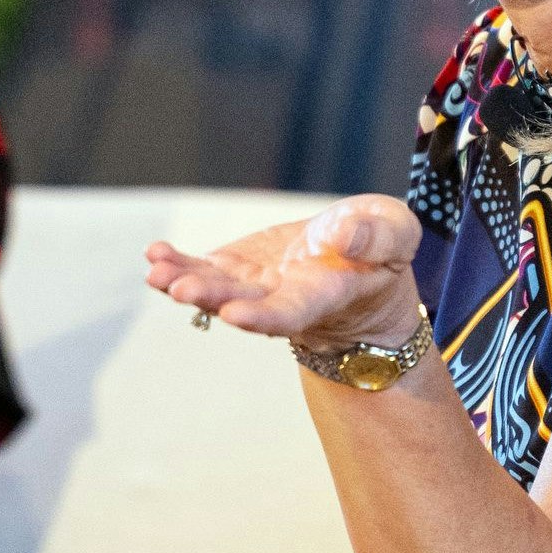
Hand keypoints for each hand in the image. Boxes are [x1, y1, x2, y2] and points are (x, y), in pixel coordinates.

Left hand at [145, 194, 423, 349]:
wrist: (359, 258)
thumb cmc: (383, 250)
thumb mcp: (397, 235)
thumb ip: (376, 239)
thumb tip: (341, 237)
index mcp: (324, 297)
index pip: (291, 314)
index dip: (263, 317)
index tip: (234, 315)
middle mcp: (282, 300)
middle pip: (242, 304)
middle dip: (211, 298)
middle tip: (180, 289)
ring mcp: (255, 286)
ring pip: (215, 289)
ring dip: (184, 281)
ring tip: (156, 272)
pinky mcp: (237, 268)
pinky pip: (204, 268)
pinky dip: (178, 263)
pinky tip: (154, 255)